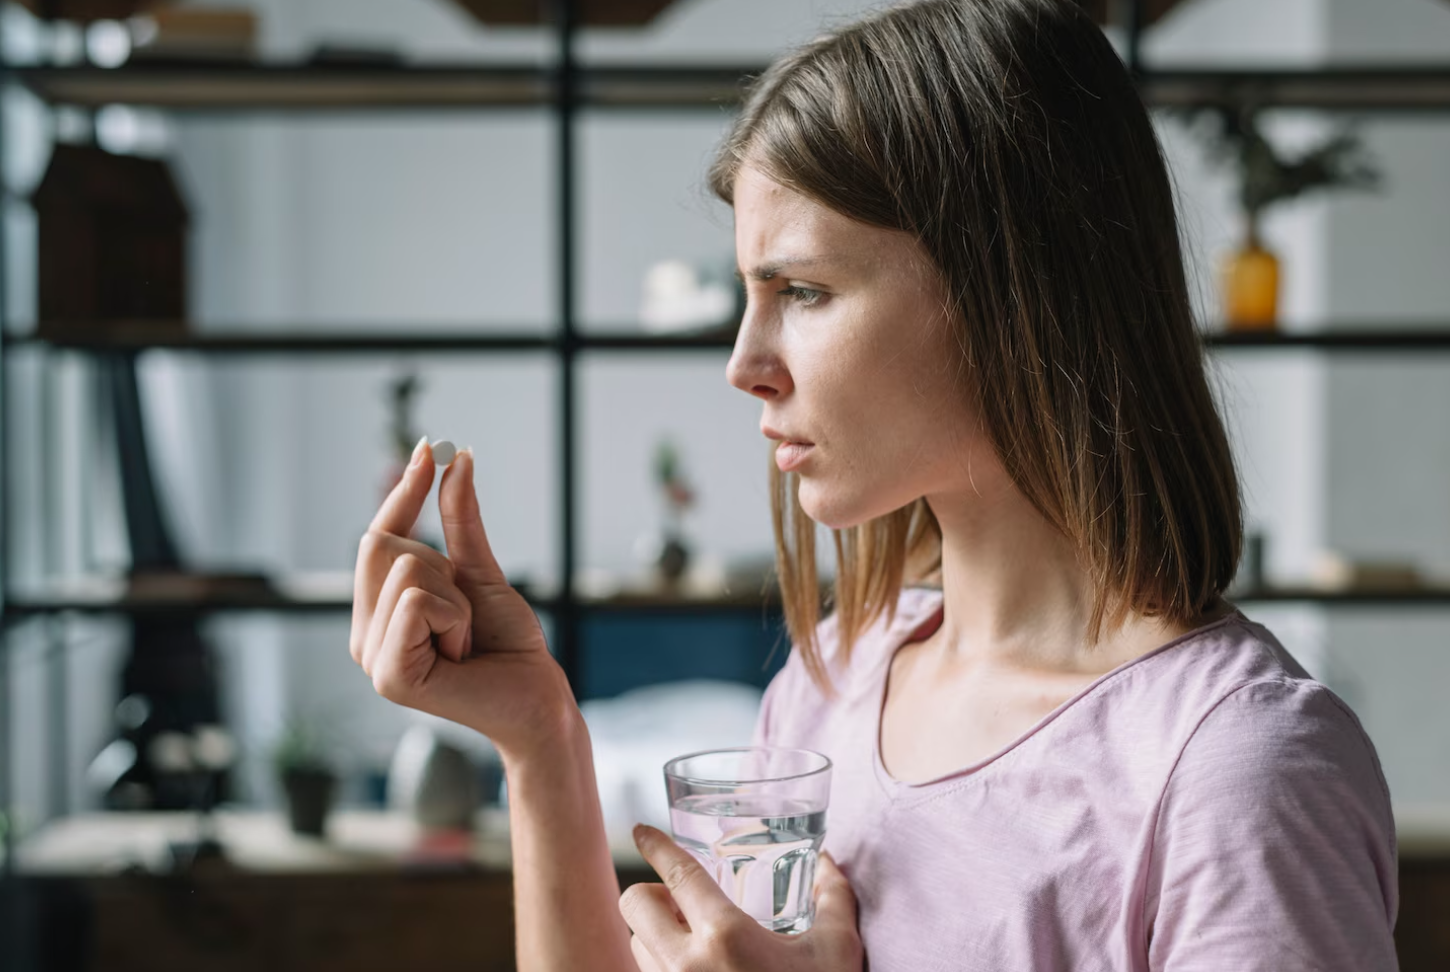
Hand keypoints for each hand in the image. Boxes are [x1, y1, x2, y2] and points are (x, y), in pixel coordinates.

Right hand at [350, 438, 571, 757]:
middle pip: (383, 545)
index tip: (429, 447)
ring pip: (407, 570)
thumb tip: (456, 460)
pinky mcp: (389, 677)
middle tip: (465, 613)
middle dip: (443, 565)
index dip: (404, 491)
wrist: (537, 697)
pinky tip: (462, 654)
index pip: (378, 537)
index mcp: (378, 612)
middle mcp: (365, 634)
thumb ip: (461, 521)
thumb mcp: (481, 573)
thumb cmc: (508, 643)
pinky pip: (417, 602)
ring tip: (465, 640)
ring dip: (457, 599)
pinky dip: (455, 618)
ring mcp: (372, 658)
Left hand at [620, 825, 862, 971]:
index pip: (677, 873)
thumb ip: (833, 899)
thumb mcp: (837, 951)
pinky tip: (691, 969)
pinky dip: (660, 967)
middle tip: (680, 900)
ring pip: (636, 945)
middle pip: (634, 905)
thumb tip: (829, 862)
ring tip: (689, 937)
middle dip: (650, 892)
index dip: (655, 845)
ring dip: (654, 932)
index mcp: (727, 936)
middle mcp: (688, 965)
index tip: (642, 830)